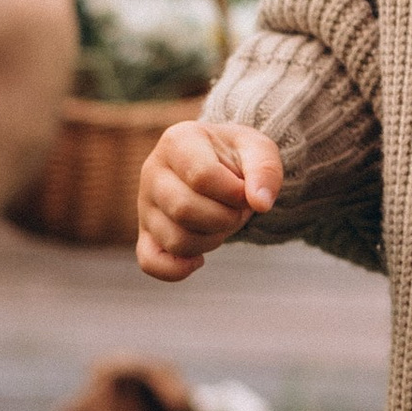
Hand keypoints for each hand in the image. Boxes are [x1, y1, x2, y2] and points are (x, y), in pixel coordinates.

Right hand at [137, 120, 284, 280]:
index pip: (202, 176)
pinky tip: (199, 260)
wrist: (221, 163)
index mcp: (177, 141)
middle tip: (238, 209)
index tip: (246, 192)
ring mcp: (146, 204)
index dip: (234, 193)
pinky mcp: (146, 233)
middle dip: (225, 218)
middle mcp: (152, 171)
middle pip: (184, 210)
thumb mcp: (258, 149)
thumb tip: (261, 204)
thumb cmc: (237, 155)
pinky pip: (151, 262)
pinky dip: (177, 269)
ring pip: (175, 240)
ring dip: (212, 240)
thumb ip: (265, 169)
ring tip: (222, 222)